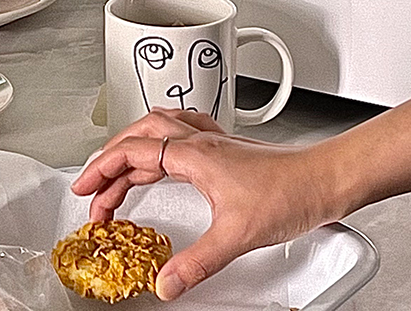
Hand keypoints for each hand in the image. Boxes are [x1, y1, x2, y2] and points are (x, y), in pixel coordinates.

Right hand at [71, 108, 335, 300]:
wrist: (325, 177)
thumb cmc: (289, 191)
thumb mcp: (237, 235)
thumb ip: (197, 262)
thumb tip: (167, 282)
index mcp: (193, 154)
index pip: (132, 152)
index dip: (102, 170)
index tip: (86, 189)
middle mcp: (198, 141)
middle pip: (138, 137)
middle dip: (109, 160)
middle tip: (94, 187)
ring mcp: (212, 141)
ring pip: (158, 127)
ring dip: (131, 146)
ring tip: (118, 169)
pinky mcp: (225, 147)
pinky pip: (181, 129)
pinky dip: (161, 138)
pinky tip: (165, 150)